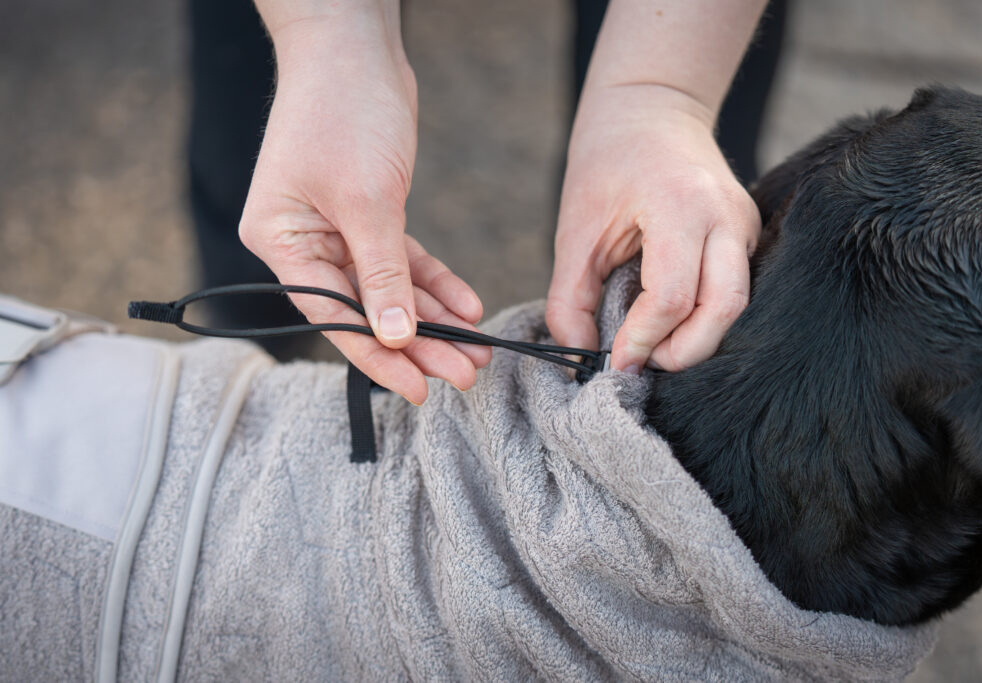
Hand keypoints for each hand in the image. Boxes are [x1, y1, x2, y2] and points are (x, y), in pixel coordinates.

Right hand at [239, 15, 489, 403]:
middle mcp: (303, 241)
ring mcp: (335, 229)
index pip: (332, 316)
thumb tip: (395, 337)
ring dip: (434, 319)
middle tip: (465, 374)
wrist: (355, 46)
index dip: (379, 356)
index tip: (419, 388)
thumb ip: (382, 272)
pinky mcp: (370, 213)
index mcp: (281, 241)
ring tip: (477, 351)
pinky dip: (434, 282)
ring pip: (390, 290)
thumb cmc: (344, 112)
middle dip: (418, 343)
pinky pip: (404, 260)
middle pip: (365, 309)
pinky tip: (467, 307)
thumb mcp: (367, 200)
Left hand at [547, 84, 760, 372]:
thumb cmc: (608, 162)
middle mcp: (724, 215)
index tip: (614, 363)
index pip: (671, 297)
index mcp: (678, 206)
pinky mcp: (748, 233)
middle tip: (641, 363)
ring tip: (655, 346)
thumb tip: (579, 354)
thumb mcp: (574, 229)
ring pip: (738, 305)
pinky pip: (736, 291)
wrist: (652, 108)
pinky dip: (706, 318)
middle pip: (723, 309)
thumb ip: (570, 297)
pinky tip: (673, 325)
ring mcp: (744, 224)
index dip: (642, 341)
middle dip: (682, 352)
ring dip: (698, 339)